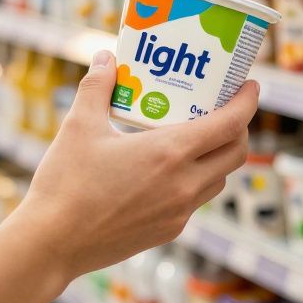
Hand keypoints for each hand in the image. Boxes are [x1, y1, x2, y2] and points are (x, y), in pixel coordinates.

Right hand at [13, 50, 255, 283]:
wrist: (52, 244)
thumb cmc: (65, 184)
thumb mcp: (79, 126)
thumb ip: (96, 87)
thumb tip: (106, 58)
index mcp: (170, 152)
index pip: (232, 124)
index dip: (247, 102)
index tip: (250, 85)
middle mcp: (185, 184)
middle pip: (237, 153)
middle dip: (239, 127)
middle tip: (224, 109)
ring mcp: (179, 212)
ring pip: (219, 179)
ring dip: (218, 156)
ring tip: (197, 137)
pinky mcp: (168, 231)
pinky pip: (196, 200)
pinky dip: (195, 180)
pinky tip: (169, 171)